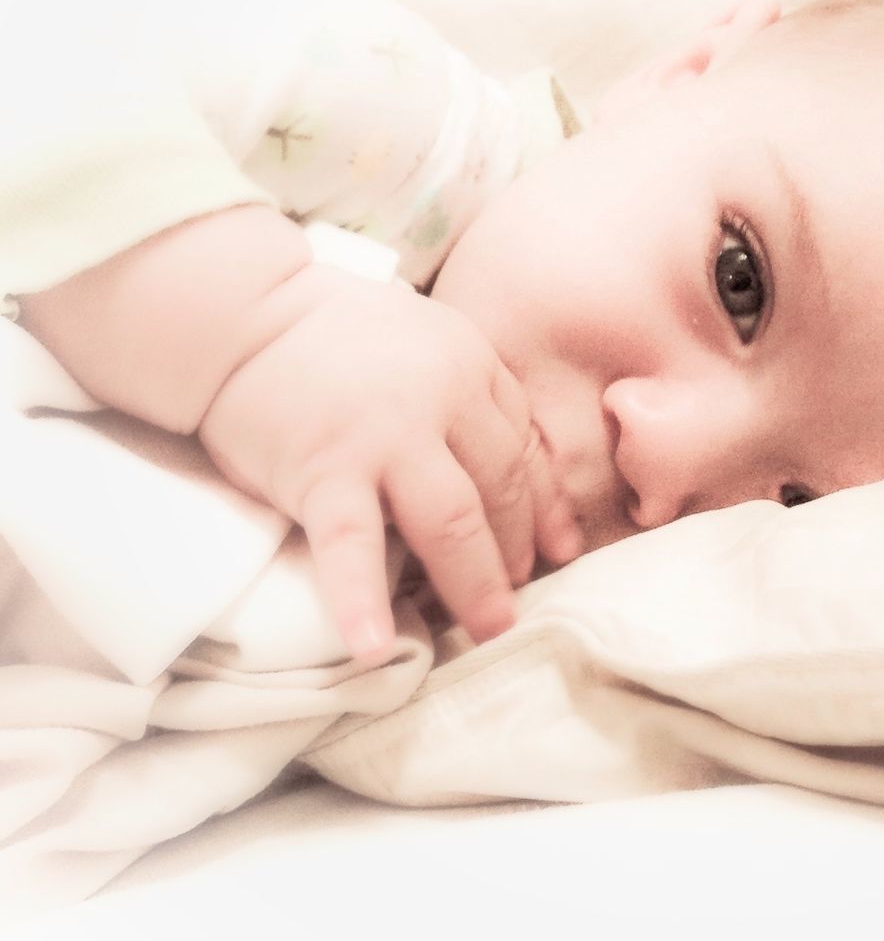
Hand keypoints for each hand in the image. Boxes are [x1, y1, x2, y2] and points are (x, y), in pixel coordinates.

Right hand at [197, 265, 575, 658]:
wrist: (245, 315)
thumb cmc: (339, 335)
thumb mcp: (428, 344)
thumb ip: (472, 396)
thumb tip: (515, 471)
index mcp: (471, 367)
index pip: (524, 449)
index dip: (545, 508)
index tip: (558, 552)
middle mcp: (443, 399)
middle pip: (499, 489)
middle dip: (516, 552)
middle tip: (516, 602)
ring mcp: (384, 436)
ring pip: (451, 521)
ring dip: (475, 583)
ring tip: (490, 631)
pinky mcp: (324, 469)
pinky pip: (350, 544)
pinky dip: (361, 599)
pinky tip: (373, 648)